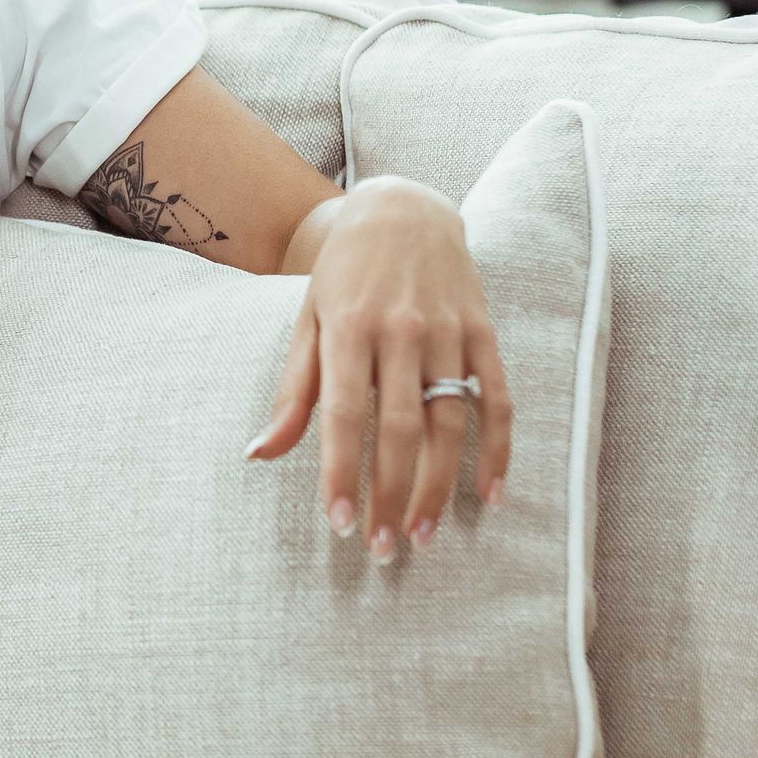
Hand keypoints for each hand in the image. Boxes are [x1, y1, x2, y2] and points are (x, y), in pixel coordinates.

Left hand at [244, 178, 512, 557]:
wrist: (403, 208)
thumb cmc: (344, 274)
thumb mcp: (308, 322)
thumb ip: (293, 392)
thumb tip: (259, 454)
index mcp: (349, 327)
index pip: (343, 416)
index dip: (341, 473)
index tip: (340, 526)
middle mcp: (400, 331)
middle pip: (400, 430)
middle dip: (391, 496)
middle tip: (384, 550)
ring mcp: (448, 331)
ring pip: (450, 423)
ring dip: (440, 487)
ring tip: (424, 536)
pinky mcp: (483, 332)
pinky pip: (496, 399)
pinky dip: (498, 450)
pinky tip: (488, 497)